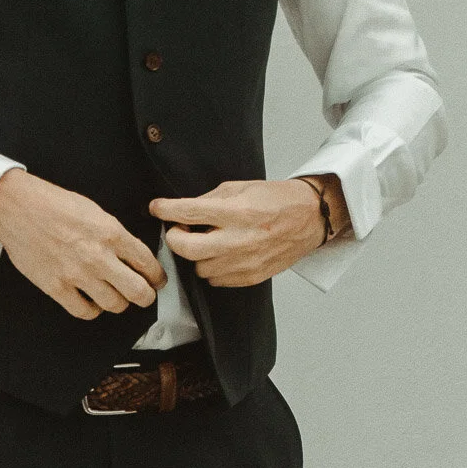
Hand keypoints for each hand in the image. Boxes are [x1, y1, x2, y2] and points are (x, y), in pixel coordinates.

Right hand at [0, 168, 167, 319]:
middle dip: (146, 296)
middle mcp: (98, 256)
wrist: (18, 208)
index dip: (157, 276)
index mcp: (111, 233)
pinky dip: (92, 310)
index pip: (147, 263)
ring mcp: (77, 275)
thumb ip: (115, 234)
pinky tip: (91, 301)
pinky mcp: (56, 287)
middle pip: (137, 291)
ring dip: (119, 303)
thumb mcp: (95, 210)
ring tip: (116, 297)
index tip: (156, 280)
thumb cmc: (53, 204)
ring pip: (114, 305)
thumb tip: (130, 254)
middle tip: (144, 295)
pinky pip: (84, 311)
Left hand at [151, 176, 344, 288]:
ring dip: (195, 254)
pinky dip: (212, 267)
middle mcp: (239, 239)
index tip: (156, 208)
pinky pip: (216, 280)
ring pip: (199, 268)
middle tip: (179, 228)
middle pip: (186, 248)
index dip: (166, 210)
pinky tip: (221, 253)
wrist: (310, 218)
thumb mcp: (241, 188)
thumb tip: (183, 210)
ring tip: (207, 240)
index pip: (188, 212)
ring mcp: (245, 262)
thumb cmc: (277, 199)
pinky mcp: (251, 277)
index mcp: (237, 212)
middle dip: (174, 238)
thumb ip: (210, 200)